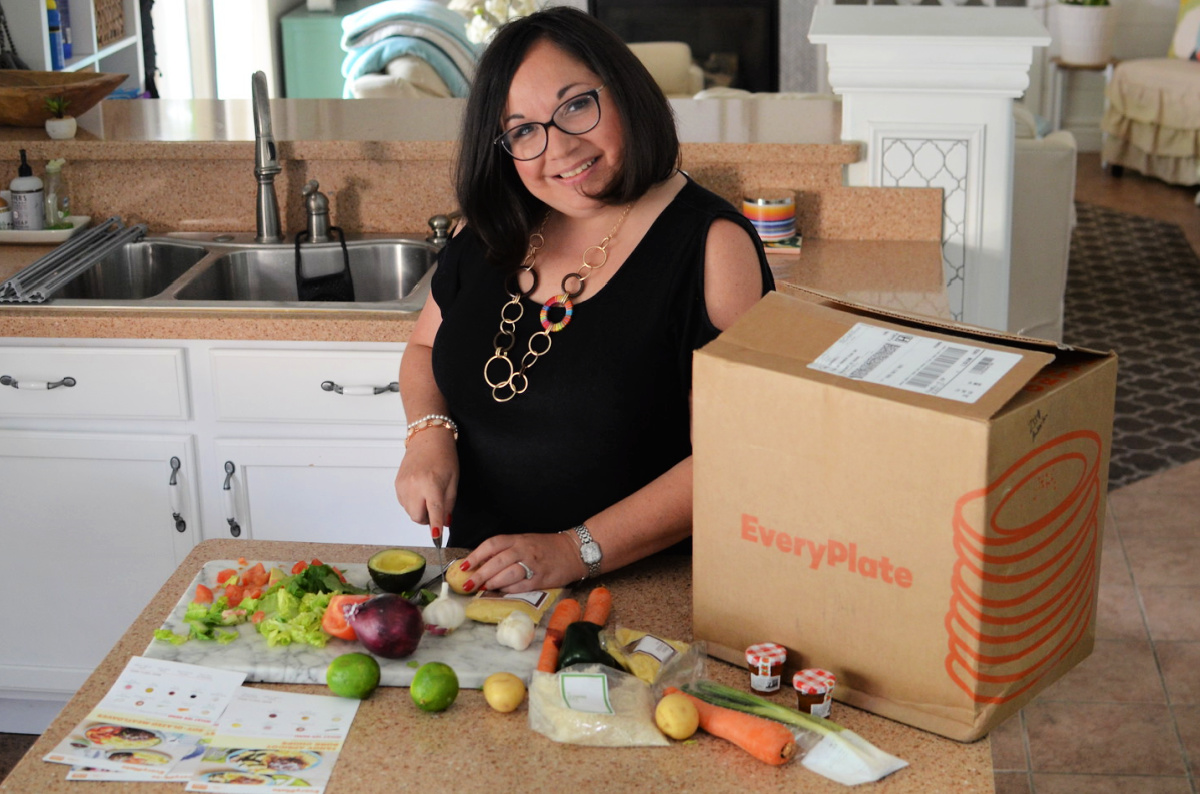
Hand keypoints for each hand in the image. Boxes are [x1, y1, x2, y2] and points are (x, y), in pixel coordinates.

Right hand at [394, 430, 457, 530]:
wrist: (427, 438)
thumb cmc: (443, 456)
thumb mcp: (453, 480)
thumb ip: (449, 503)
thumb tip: (445, 522)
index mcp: (431, 484)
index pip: (434, 511)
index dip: (436, 526)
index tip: (437, 538)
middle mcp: (414, 485)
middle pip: (417, 517)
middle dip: (427, 518)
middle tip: (436, 508)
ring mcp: (403, 485)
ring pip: (410, 511)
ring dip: (419, 510)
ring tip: (428, 494)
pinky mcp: (397, 484)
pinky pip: (404, 503)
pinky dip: (412, 503)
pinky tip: (419, 490)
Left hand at [460, 531, 583, 592]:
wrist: (574, 551)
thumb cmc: (546, 547)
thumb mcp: (525, 542)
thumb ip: (506, 551)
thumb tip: (482, 564)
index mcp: (518, 539)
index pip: (492, 544)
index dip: (476, 555)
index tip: (464, 566)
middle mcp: (524, 550)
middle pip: (497, 561)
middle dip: (480, 573)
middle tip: (467, 584)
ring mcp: (533, 565)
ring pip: (507, 574)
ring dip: (492, 582)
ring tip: (483, 587)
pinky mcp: (541, 579)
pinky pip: (520, 586)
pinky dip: (508, 590)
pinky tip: (501, 592)